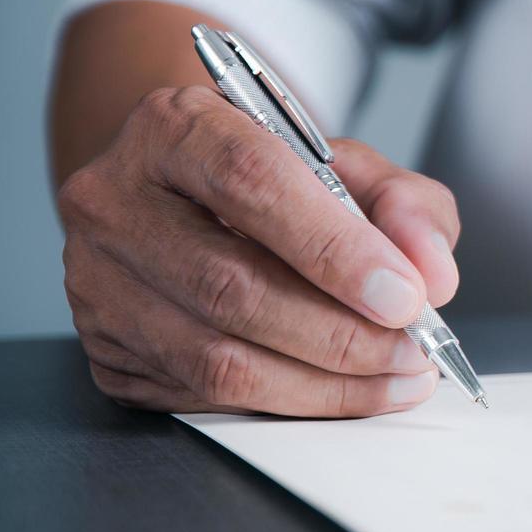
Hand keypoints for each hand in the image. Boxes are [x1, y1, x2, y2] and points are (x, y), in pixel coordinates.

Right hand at [59, 86, 460, 415]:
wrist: (191, 204)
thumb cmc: (275, 184)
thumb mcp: (351, 168)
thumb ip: (406, 206)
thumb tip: (432, 273)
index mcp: (175, 127)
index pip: (253, 182)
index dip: (336, 249)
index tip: (406, 296)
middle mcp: (116, 200)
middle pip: (231, 285)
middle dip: (342, 333)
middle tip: (413, 348)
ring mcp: (98, 281)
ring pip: (216, 358)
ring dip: (325, 384)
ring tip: (396, 375)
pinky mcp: (105, 348)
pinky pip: (203, 396)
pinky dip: (289, 403)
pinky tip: (343, 389)